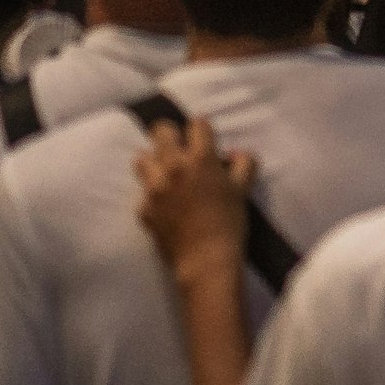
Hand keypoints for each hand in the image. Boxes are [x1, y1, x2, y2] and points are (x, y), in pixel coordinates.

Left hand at [134, 117, 252, 285]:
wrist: (206, 261)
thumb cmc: (229, 223)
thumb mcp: (243, 190)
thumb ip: (243, 164)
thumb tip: (235, 154)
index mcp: (201, 159)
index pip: (196, 124)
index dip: (202, 129)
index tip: (204, 138)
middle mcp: (173, 167)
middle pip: (160, 131)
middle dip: (170, 134)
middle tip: (177, 147)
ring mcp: (154, 188)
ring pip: (141, 158)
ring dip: (153, 162)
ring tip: (164, 173)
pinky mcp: (144, 209)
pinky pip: (143, 193)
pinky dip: (153, 196)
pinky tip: (165, 206)